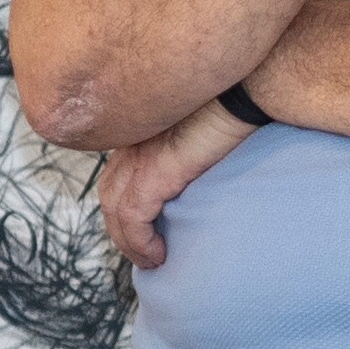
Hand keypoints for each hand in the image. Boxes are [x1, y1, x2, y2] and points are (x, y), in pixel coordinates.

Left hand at [98, 96, 255, 269]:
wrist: (240, 87)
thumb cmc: (229, 102)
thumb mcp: (198, 127)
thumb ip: (184, 148)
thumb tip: (193, 171)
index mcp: (140, 131)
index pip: (116, 175)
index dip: (122, 207)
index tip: (141, 230)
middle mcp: (131, 143)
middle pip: (109, 195)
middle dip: (120, 230)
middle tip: (141, 252)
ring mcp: (138, 157)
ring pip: (115, 211)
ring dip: (129, 243)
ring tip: (150, 260)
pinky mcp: (153, 172)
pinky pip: (133, 217)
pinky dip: (140, 242)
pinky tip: (158, 254)